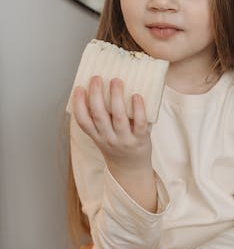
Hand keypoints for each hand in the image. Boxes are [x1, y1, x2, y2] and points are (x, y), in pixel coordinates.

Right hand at [73, 76, 155, 210]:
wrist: (131, 169)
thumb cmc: (116, 146)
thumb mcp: (102, 137)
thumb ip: (100, 119)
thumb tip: (100, 89)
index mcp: (96, 136)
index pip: (83, 121)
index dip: (78, 104)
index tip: (79, 88)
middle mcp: (108, 138)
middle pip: (99, 115)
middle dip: (96, 95)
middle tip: (96, 78)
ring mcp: (124, 140)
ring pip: (118, 117)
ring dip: (116, 97)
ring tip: (116, 81)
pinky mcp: (140, 140)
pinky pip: (139, 123)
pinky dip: (138, 109)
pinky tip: (136, 96)